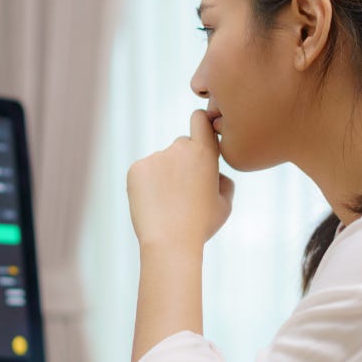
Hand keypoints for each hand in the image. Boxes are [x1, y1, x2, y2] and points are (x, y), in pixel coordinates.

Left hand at [126, 110, 234, 248]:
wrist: (169, 242)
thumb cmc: (201, 226)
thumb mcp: (225, 205)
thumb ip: (224, 181)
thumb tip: (216, 173)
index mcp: (205, 153)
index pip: (201, 119)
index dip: (201, 122)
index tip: (201, 130)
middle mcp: (179, 148)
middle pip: (182, 146)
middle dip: (184, 162)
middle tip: (185, 191)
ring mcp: (155, 157)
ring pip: (162, 162)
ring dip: (165, 176)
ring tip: (168, 205)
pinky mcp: (136, 168)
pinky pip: (144, 172)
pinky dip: (148, 185)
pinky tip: (153, 204)